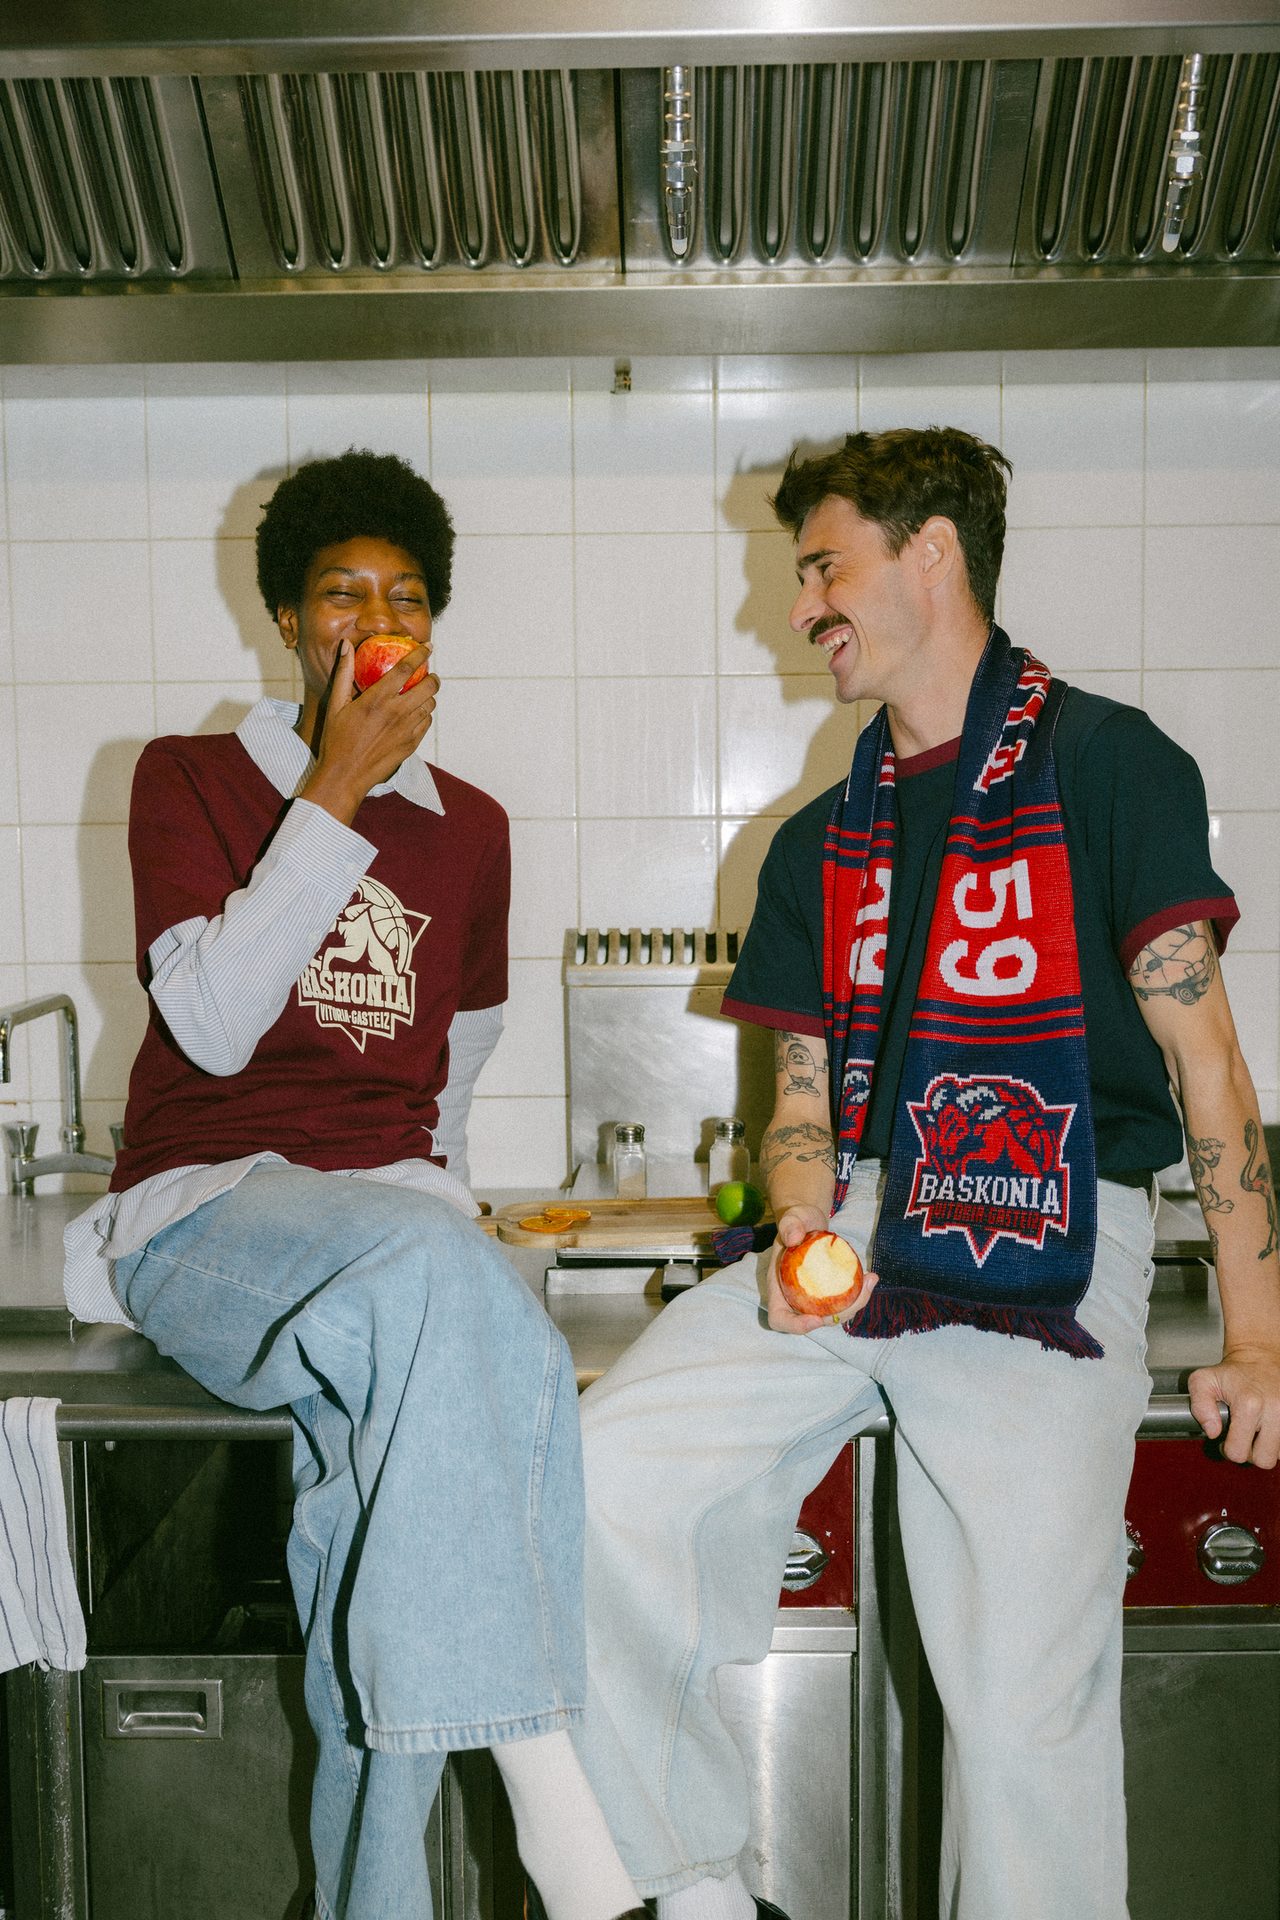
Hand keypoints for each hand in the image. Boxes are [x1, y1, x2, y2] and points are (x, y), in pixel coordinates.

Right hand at [304, 641, 437, 822]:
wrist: (345, 775)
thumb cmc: (336, 739)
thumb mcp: (335, 704)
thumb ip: (343, 673)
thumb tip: (346, 646)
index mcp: (377, 699)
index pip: (407, 669)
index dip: (420, 654)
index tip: (428, 647)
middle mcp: (396, 712)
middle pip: (428, 687)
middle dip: (432, 677)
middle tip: (429, 674)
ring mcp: (406, 730)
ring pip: (430, 705)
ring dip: (429, 696)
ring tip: (421, 693)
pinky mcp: (411, 744)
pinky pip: (426, 723)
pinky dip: (424, 715)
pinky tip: (415, 714)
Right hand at [765, 1204, 877, 1334]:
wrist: (810, 1223)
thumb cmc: (797, 1221)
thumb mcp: (792, 1218)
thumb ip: (790, 1225)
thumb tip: (794, 1238)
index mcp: (778, 1288)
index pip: (780, 1318)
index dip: (795, 1326)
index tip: (815, 1318)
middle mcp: (794, 1298)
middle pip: (813, 1322)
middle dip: (837, 1317)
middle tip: (857, 1296)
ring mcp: (812, 1298)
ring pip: (833, 1315)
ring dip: (854, 1306)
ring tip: (869, 1282)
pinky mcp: (829, 1293)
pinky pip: (843, 1302)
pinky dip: (859, 1294)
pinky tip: (871, 1276)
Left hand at [1189, 1344, 1279, 1467]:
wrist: (1260, 1358)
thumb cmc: (1232, 1372)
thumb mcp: (1203, 1381)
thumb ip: (1200, 1406)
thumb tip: (1212, 1431)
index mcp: (1249, 1404)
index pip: (1238, 1452)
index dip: (1228, 1449)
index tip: (1226, 1440)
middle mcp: (1275, 1410)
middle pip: (1264, 1460)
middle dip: (1251, 1453)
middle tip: (1244, 1438)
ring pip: (1279, 1455)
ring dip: (1267, 1448)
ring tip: (1257, 1431)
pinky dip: (1278, 1442)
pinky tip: (1268, 1430)